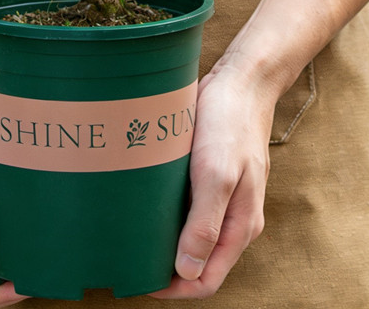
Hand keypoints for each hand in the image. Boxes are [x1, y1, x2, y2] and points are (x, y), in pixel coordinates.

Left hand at [152, 63, 274, 298]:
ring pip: (191, 236)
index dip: (174, 289)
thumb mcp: (216, 173)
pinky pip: (188, 209)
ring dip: (165, 243)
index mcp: (240, 225)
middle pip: (198, 263)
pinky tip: (143, 207)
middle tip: (127, 261)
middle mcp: (233, 218)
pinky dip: (167, 216)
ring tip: (130, 237)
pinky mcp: (209, 177)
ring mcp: (222, 197)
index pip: (206, 280)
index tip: (138, 281)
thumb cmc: (230, 123)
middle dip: (165, 270)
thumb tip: (187, 271)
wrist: (241, 81)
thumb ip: (205, 224)